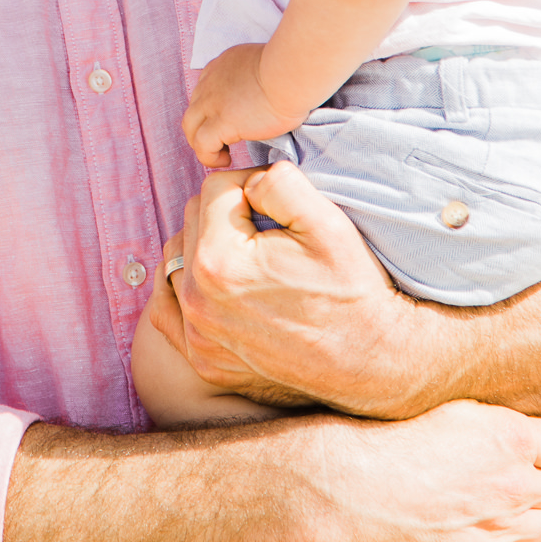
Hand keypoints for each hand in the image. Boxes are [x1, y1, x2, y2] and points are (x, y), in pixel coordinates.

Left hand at [149, 161, 447, 417]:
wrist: (373, 361)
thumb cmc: (352, 289)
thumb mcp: (326, 219)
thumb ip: (278, 181)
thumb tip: (250, 181)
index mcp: (219, 261)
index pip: (215, 187)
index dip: (252, 183)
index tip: (281, 205)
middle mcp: (197, 301)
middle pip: (193, 218)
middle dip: (229, 212)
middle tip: (272, 229)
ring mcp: (197, 336)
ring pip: (179, 256)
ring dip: (206, 244)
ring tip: (250, 254)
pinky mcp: (203, 360)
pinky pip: (167, 306)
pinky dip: (186, 287)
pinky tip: (217, 283)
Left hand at [182, 43, 309, 167]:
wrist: (292, 72)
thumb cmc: (292, 69)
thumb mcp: (264, 65)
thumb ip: (255, 77)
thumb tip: (265, 92)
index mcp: (222, 65)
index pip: (205, 90)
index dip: (212, 109)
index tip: (228, 121)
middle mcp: (212, 81)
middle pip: (194, 109)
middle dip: (202, 127)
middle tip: (222, 141)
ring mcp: (213, 101)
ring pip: (190, 126)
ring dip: (201, 143)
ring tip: (222, 154)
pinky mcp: (222, 122)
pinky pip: (202, 145)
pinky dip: (209, 156)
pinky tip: (226, 160)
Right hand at [311, 399, 540, 541]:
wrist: (350, 485)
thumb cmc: (390, 438)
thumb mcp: (447, 408)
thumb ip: (493, 416)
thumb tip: (524, 419)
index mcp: (509, 434)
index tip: (532, 456)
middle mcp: (514, 481)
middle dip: (540, 489)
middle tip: (510, 488)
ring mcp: (502, 527)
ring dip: (534, 524)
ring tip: (504, 518)